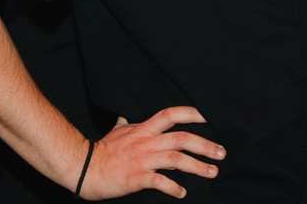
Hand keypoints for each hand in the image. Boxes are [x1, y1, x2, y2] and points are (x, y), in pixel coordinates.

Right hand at [79, 107, 224, 199]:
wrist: (84, 167)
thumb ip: (124, 124)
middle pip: (182, 138)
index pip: (172, 114)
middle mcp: (147, 141)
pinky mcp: (137, 177)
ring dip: (197, 166)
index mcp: (144, 129)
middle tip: (222, 152)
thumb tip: (122, 117)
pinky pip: (160, 181)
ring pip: (176, 159)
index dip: (192, 113)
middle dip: (205, 145)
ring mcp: (143, 159)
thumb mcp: (115, 131)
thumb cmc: (101, 150)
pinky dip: (174, 187)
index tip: (211, 117)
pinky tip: (182, 192)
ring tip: (212, 172)